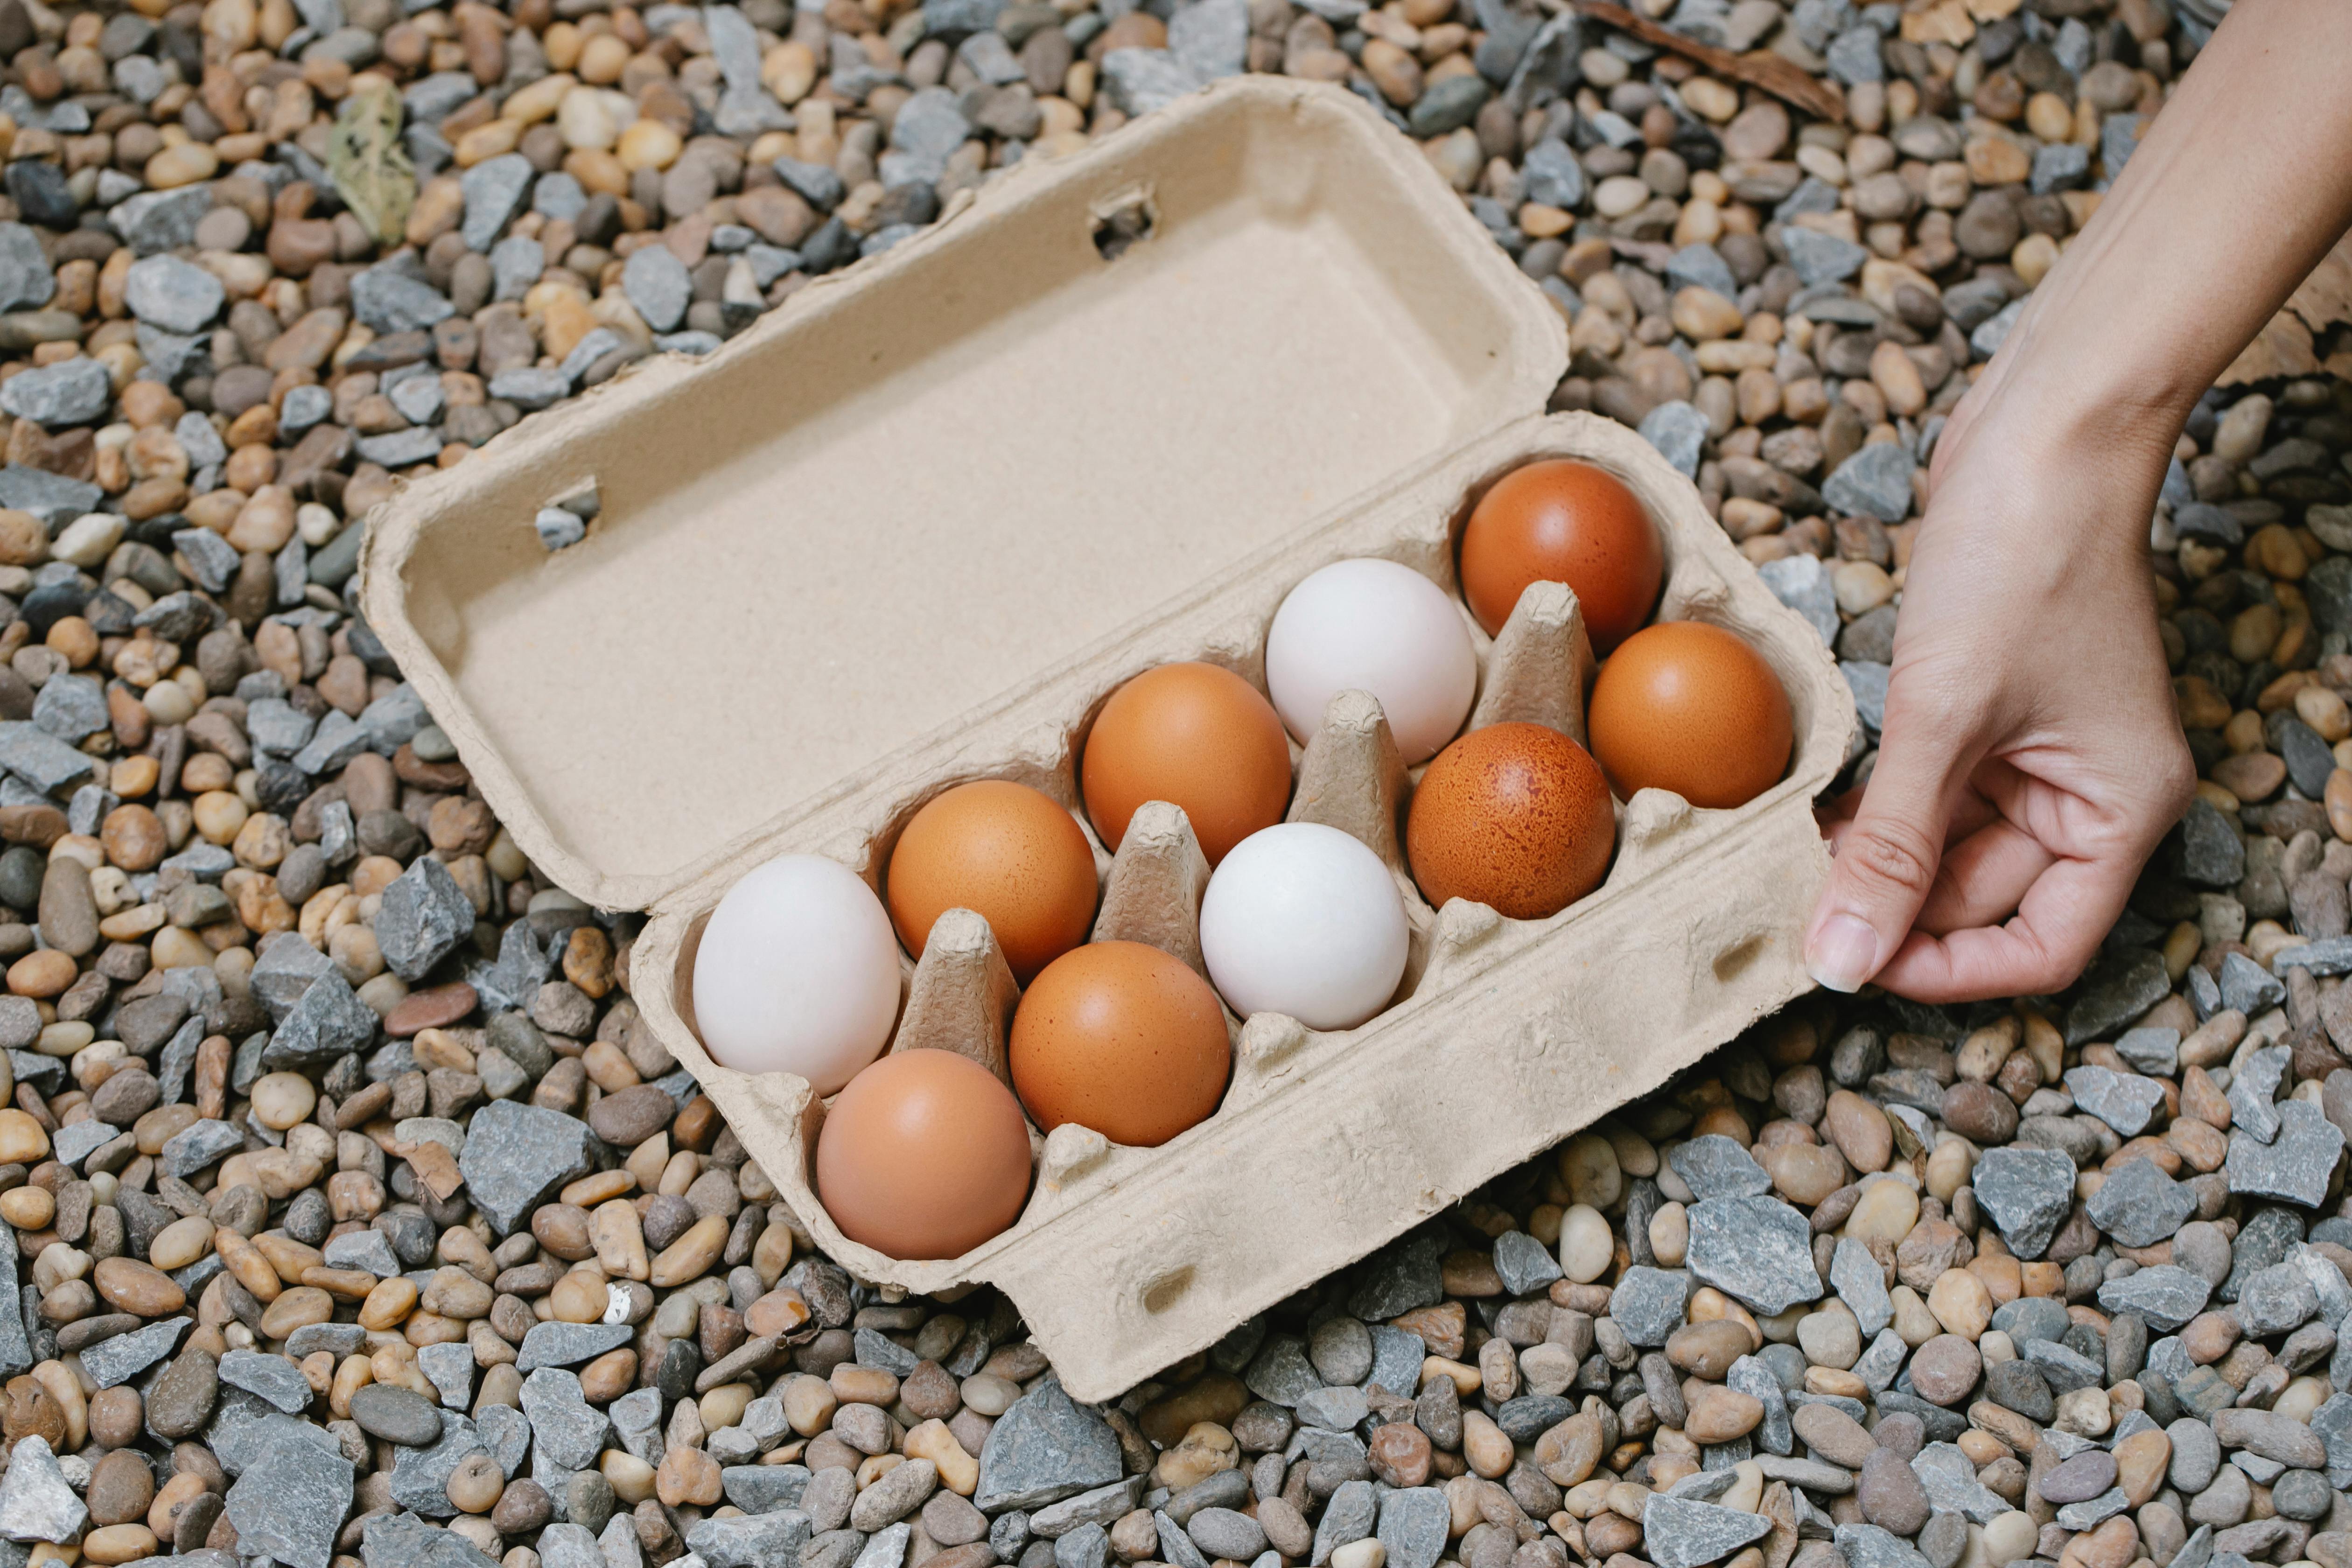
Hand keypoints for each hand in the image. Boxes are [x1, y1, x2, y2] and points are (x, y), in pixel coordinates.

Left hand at [1799, 367, 2194, 1001]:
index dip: (1946, 969)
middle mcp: (2088, 797)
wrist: (2038, 437)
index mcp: (2118, 812)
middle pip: (1983, 903)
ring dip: (1871, 863)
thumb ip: (1891, 848)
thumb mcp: (1945, 717)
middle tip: (1789, 911)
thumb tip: (1842, 961)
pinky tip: (1810, 815)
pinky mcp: (1986, 718)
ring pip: (1945, 853)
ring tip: (1788, 861)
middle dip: (1891, 909)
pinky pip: (1928, 797)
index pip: (2039, 946)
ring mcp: (2037, 757)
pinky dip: (1874, 813)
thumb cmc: (2022, 559)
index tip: (1853, 962)